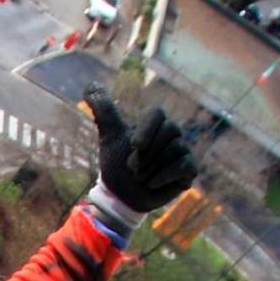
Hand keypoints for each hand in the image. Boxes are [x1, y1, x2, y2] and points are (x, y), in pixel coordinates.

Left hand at [85, 89, 196, 214]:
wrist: (122, 196)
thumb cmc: (117, 164)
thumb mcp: (109, 136)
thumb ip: (103, 110)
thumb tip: (89, 84)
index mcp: (155, 123)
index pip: (156, 113)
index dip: (146, 130)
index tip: (134, 146)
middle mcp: (172, 134)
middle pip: (168, 132)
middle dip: (145, 154)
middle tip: (133, 168)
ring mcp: (182, 151)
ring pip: (174, 151)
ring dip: (150, 169)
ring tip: (141, 177)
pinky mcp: (189, 170)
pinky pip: (184, 166)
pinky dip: (164, 176)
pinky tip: (152, 184)